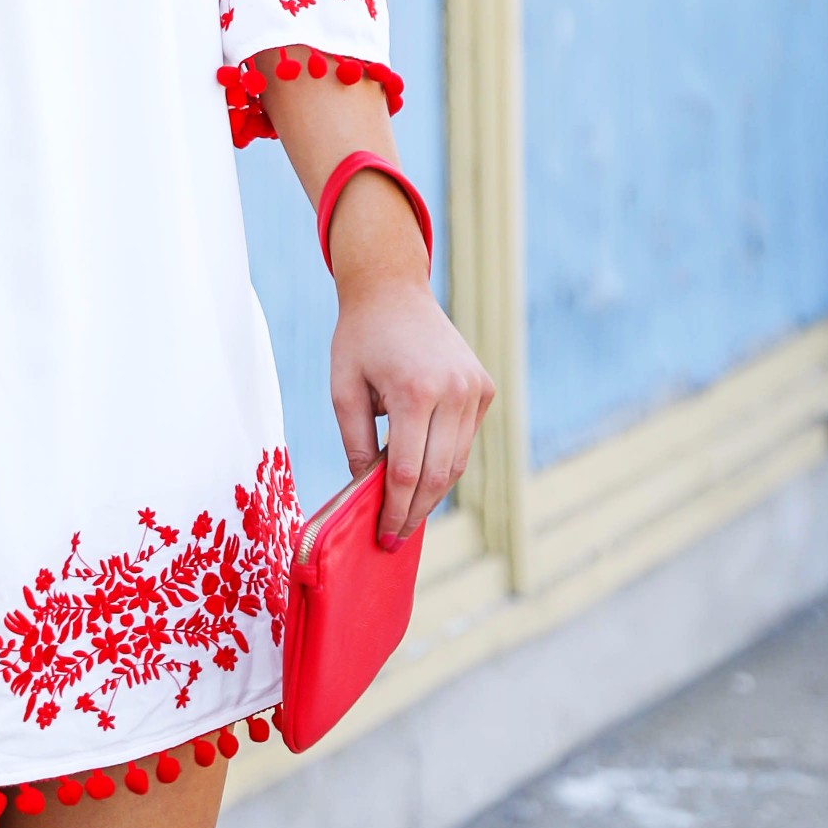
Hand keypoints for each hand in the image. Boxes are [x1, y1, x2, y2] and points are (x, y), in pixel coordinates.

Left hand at [330, 262, 494, 545]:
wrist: (393, 290)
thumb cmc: (359, 338)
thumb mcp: (343, 389)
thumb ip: (355, 443)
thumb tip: (367, 491)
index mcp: (416, 390)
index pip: (407, 470)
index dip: (394, 508)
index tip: (382, 534)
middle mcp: (455, 391)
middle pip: (438, 474)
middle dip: (414, 510)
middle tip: (393, 537)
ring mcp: (475, 389)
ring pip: (458, 462)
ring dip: (432, 492)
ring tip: (406, 514)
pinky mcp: (484, 389)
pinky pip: (465, 440)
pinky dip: (445, 462)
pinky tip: (421, 476)